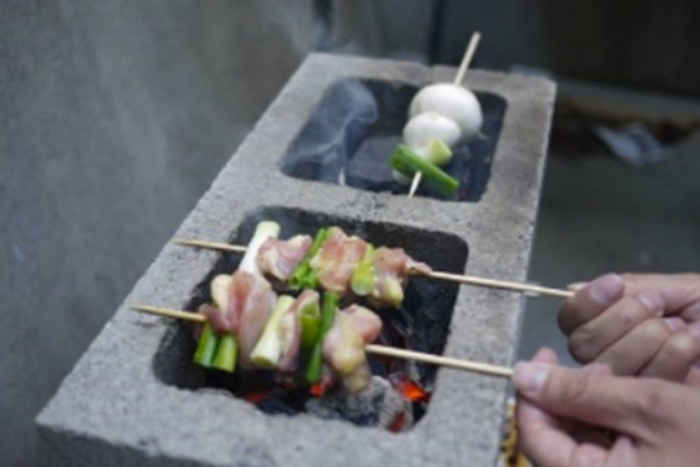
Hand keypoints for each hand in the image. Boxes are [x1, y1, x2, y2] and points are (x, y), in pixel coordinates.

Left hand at [514, 348, 699, 466]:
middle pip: (560, 439)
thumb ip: (580, 390)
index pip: (533, 437)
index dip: (530, 393)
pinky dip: (619, 421)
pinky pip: (614, 450)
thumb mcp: (651, 406)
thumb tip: (523, 375)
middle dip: (570, 396)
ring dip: (596, 405)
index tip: (542, 355)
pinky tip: (639, 396)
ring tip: (622, 376)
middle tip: (596, 366)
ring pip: (587, 441)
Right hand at [558, 273, 699, 385]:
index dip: (586, 302)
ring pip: (605, 366)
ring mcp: (630, 383)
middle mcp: (612, 354)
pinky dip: (667, 360)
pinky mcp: (651, 405)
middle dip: (619, 321)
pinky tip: (689, 346)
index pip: (571, 317)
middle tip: (657, 307)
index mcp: (612, 323)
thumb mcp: (679, 290)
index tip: (615, 286)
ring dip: (643, 340)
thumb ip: (629, 290)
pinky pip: (637, 386)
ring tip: (679, 328)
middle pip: (581, 344)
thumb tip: (574, 289)